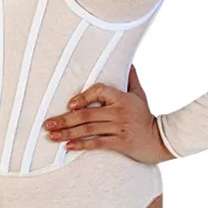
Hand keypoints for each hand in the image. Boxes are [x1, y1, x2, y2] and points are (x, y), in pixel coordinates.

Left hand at [42, 65, 175, 163]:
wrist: (160, 140)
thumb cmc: (146, 116)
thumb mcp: (139, 94)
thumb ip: (130, 78)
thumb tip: (127, 61)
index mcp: (122, 98)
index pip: (99, 91)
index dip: (83, 96)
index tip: (69, 105)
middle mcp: (119, 112)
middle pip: (87, 114)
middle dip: (64, 119)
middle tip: (47, 123)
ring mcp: (119, 128)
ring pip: (89, 129)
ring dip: (68, 133)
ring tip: (52, 135)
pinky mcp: (120, 143)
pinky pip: (97, 143)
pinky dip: (81, 145)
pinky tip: (68, 147)